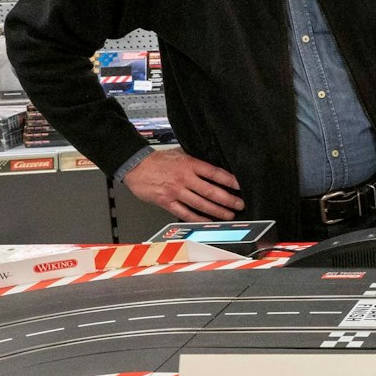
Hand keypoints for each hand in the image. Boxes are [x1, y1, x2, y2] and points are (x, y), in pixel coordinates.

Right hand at [123, 148, 242, 221]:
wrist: (135, 165)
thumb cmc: (158, 160)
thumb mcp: (180, 153)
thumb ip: (196, 161)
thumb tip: (214, 166)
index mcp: (189, 164)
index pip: (214, 173)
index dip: (229, 180)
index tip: (240, 186)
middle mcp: (184, 178)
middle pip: (210, 191)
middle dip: (228, 199)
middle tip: (239, 204)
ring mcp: (175, 191)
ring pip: (200, 204)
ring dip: (217, 211)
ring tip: (228, 214)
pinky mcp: (167, 202)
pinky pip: (185, 213)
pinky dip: (198, 219)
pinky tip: (208, 222)